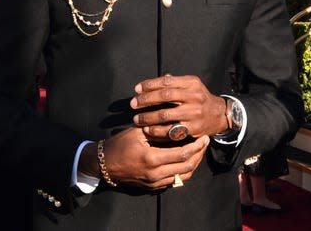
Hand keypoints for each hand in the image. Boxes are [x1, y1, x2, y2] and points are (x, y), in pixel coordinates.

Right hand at [84, 127, 209, 189]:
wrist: (105, 164)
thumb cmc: (120, 144)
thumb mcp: (138, 132)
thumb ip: (158, 129)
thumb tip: (177, 124)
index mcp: (152, 159)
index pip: (182, 154)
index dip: (196, 146)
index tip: (204, 137)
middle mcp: (155, 174)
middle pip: (187, 167)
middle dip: (199, 155)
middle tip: (205, 143)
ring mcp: (155, 183)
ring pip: (183, 177)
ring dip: (194, 164)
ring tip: (199, 151)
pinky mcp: (153, 187)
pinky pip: (174, 181)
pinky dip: (183, 171)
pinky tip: (187, 160)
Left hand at [130, 74, 228, 141]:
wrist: (219, 114)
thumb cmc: (199, 98)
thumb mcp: (190, 85)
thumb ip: (172, 82)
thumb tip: (147, 85)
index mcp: (192, 83)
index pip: (166, 81)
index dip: (149, 85)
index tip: (136, 89)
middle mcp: (194, 96)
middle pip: (165, 97)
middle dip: (146, 100)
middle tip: (133, 104)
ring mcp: (194, 113)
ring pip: (166, 115)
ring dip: (148, 117)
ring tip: (137, 119)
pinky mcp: (193, 128)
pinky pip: (171, 130)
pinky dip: (157, 131)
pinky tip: (148, 130)